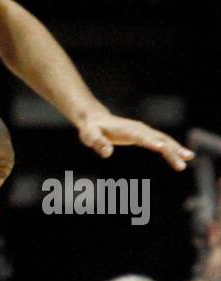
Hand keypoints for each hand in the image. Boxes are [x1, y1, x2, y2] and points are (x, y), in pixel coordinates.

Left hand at [76, 110, 191, 171]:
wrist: (95, 120)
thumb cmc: (91, 129)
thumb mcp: (90, 136)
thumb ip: (98, 143)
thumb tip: (107, 153)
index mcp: (127, 130)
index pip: (141, 136)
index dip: (151, 142)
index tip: (162, 148)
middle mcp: (139, 129)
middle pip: (158, 139)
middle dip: (172, 149)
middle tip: (184, 160)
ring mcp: (143, 131)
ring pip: (164, 139)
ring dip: (176, 149)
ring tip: (189, 158)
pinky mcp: (145, 135)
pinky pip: (161, 141)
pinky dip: (172, 148)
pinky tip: (181, 156)